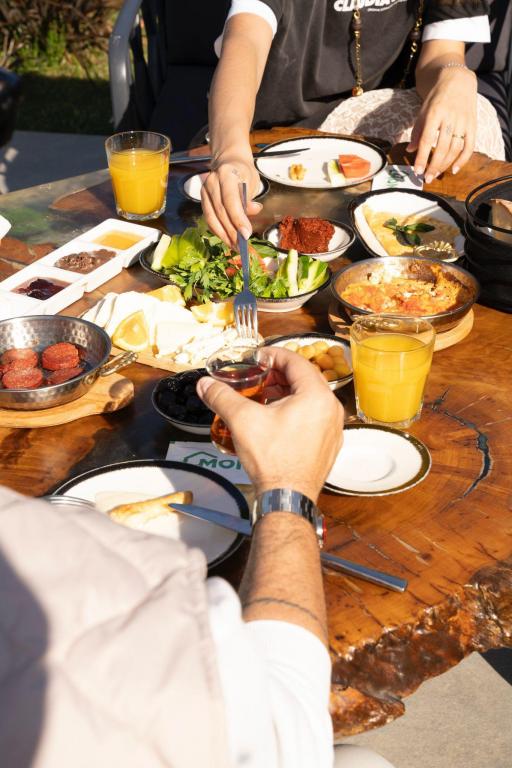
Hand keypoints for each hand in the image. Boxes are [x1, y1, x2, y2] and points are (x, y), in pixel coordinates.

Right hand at [197, 347, 343, 501]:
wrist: (286, 497)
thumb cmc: (273, 460)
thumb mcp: (242, 420)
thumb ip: (222, 396)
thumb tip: (206, 384)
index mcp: (316, 396)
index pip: (296, 361)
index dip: (274, 356)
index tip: (258, 357)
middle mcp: (331, 409)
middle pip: (305, 379)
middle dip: (279, 375)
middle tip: (258, 376)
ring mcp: (333, 428)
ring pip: (311, 398)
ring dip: (288, 392)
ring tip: (264, 396)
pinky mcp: (329, 444)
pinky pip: (315, 417)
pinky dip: (297, 410)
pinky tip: (276, 419)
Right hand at [201, 155, 261, 247]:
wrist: (228, 161)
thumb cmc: (243, 172)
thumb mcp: (252, 181)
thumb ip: (250, 198)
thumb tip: (253, 211)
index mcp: (226, 174)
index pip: (231, 200)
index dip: (238, 219)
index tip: (246, 234)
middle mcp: (212, 182)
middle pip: (220, 212)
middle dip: (232, 231)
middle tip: (242, 246)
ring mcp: (204, 191)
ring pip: (212, 218)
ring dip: (224, 235)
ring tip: (235, 246)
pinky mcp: (202, 200)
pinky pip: (209, 219)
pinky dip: (218, 231)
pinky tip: (227, 239)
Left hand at [408, 67, 476, 181]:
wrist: (458, 81)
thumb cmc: (437, 98)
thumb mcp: (423, 111)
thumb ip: (417, 131)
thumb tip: (410, 150)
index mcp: (435, 113)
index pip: (427, 139)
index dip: (422, 157)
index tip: (417, 171)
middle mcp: (450, 117)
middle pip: (442, 147)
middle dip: (434, 166)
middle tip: (426, 178)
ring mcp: (463, 121)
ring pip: (455, 149)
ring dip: (445, 165)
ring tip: (436, 174)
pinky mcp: (473, 125)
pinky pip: (469, 146)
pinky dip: (463, 160)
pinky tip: (454, 169)